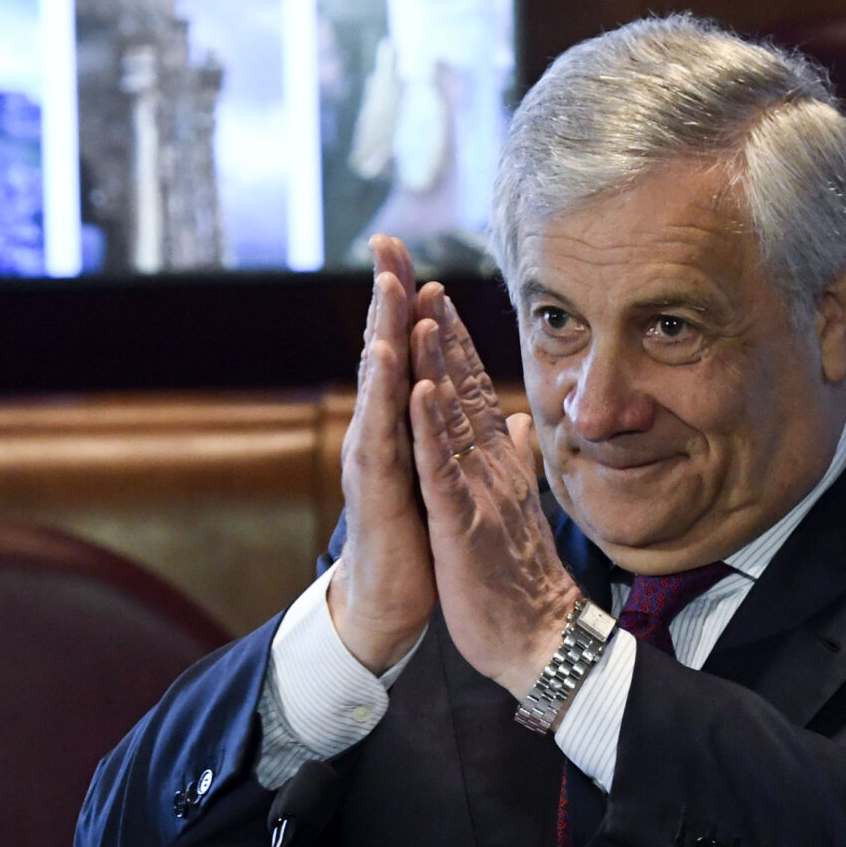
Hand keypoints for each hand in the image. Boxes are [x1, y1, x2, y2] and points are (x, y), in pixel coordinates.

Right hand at [326, 236, 437, 671]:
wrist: (394, 601)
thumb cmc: (420, 540)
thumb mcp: (442, 475)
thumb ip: (453, 436)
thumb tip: (469, 407)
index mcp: (400, 426)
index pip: (406, 352)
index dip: (408, 303)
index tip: (412, 253)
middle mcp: (379, 433)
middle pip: (384, 353)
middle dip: (386, 299)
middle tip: (387, 245)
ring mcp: (375, 461)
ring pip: (380, 388)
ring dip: (386, 337)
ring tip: (390, 291)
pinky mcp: (382, 494)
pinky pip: (391, 443)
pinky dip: (396, 408)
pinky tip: (402, 375)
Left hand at [408, 284, 584, 698]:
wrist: (538, 637)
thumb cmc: (521, 578)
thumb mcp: (517, 507)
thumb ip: (518, 461)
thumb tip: (523, 426)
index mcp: (494, 463)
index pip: (470, 390)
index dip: (453, 341)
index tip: (434, 294)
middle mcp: (489, 466)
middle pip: (461, 386)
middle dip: (440, 330)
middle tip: (420, 276)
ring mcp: (477, 490)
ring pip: (452, 417)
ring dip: (438, 362)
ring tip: (422, 311)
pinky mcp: (463, 522)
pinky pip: (443, 468)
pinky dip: (431, 427)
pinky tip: (420, 390)